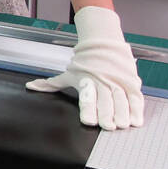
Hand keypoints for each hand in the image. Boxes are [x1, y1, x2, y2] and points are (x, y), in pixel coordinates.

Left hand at [25, 6, 144, 129]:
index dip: (89, 110)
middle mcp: (102, 82)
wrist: (103, 42)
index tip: (89, 121)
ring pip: (122, 99)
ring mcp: (118, 81)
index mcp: (86, 81)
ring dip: (123, 113)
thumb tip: (31, 87)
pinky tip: (136, 121)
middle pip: (106, 101)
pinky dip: (137, 109)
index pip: (87, 98)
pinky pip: (135, 97)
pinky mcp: (130, 82)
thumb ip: (51, 84)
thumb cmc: (84, 62)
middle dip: (107, 114)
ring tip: (123, 125)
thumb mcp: (68, 73)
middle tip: (109, 126)